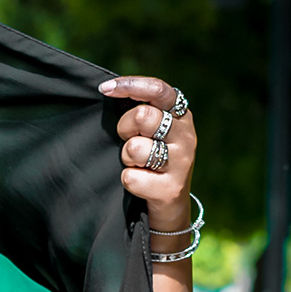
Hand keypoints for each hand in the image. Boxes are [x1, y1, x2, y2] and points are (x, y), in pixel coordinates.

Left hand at [100, 75, 196, 230]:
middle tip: (129, 139)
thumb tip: (108, 89)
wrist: (170, 206)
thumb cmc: (153, 159)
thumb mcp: (154, 131)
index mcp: (182, 116)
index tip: (104, 89)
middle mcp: (186, 136)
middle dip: (125, 128)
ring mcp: (182, 163)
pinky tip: (142, 184)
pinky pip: (131, 177)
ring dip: (126, 157)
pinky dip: (128, 181)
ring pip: (135, 148)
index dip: (130, 85)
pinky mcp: (171, 189)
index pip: (158, 90)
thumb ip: (141, 109)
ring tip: (138, 164)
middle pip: (143, 117)